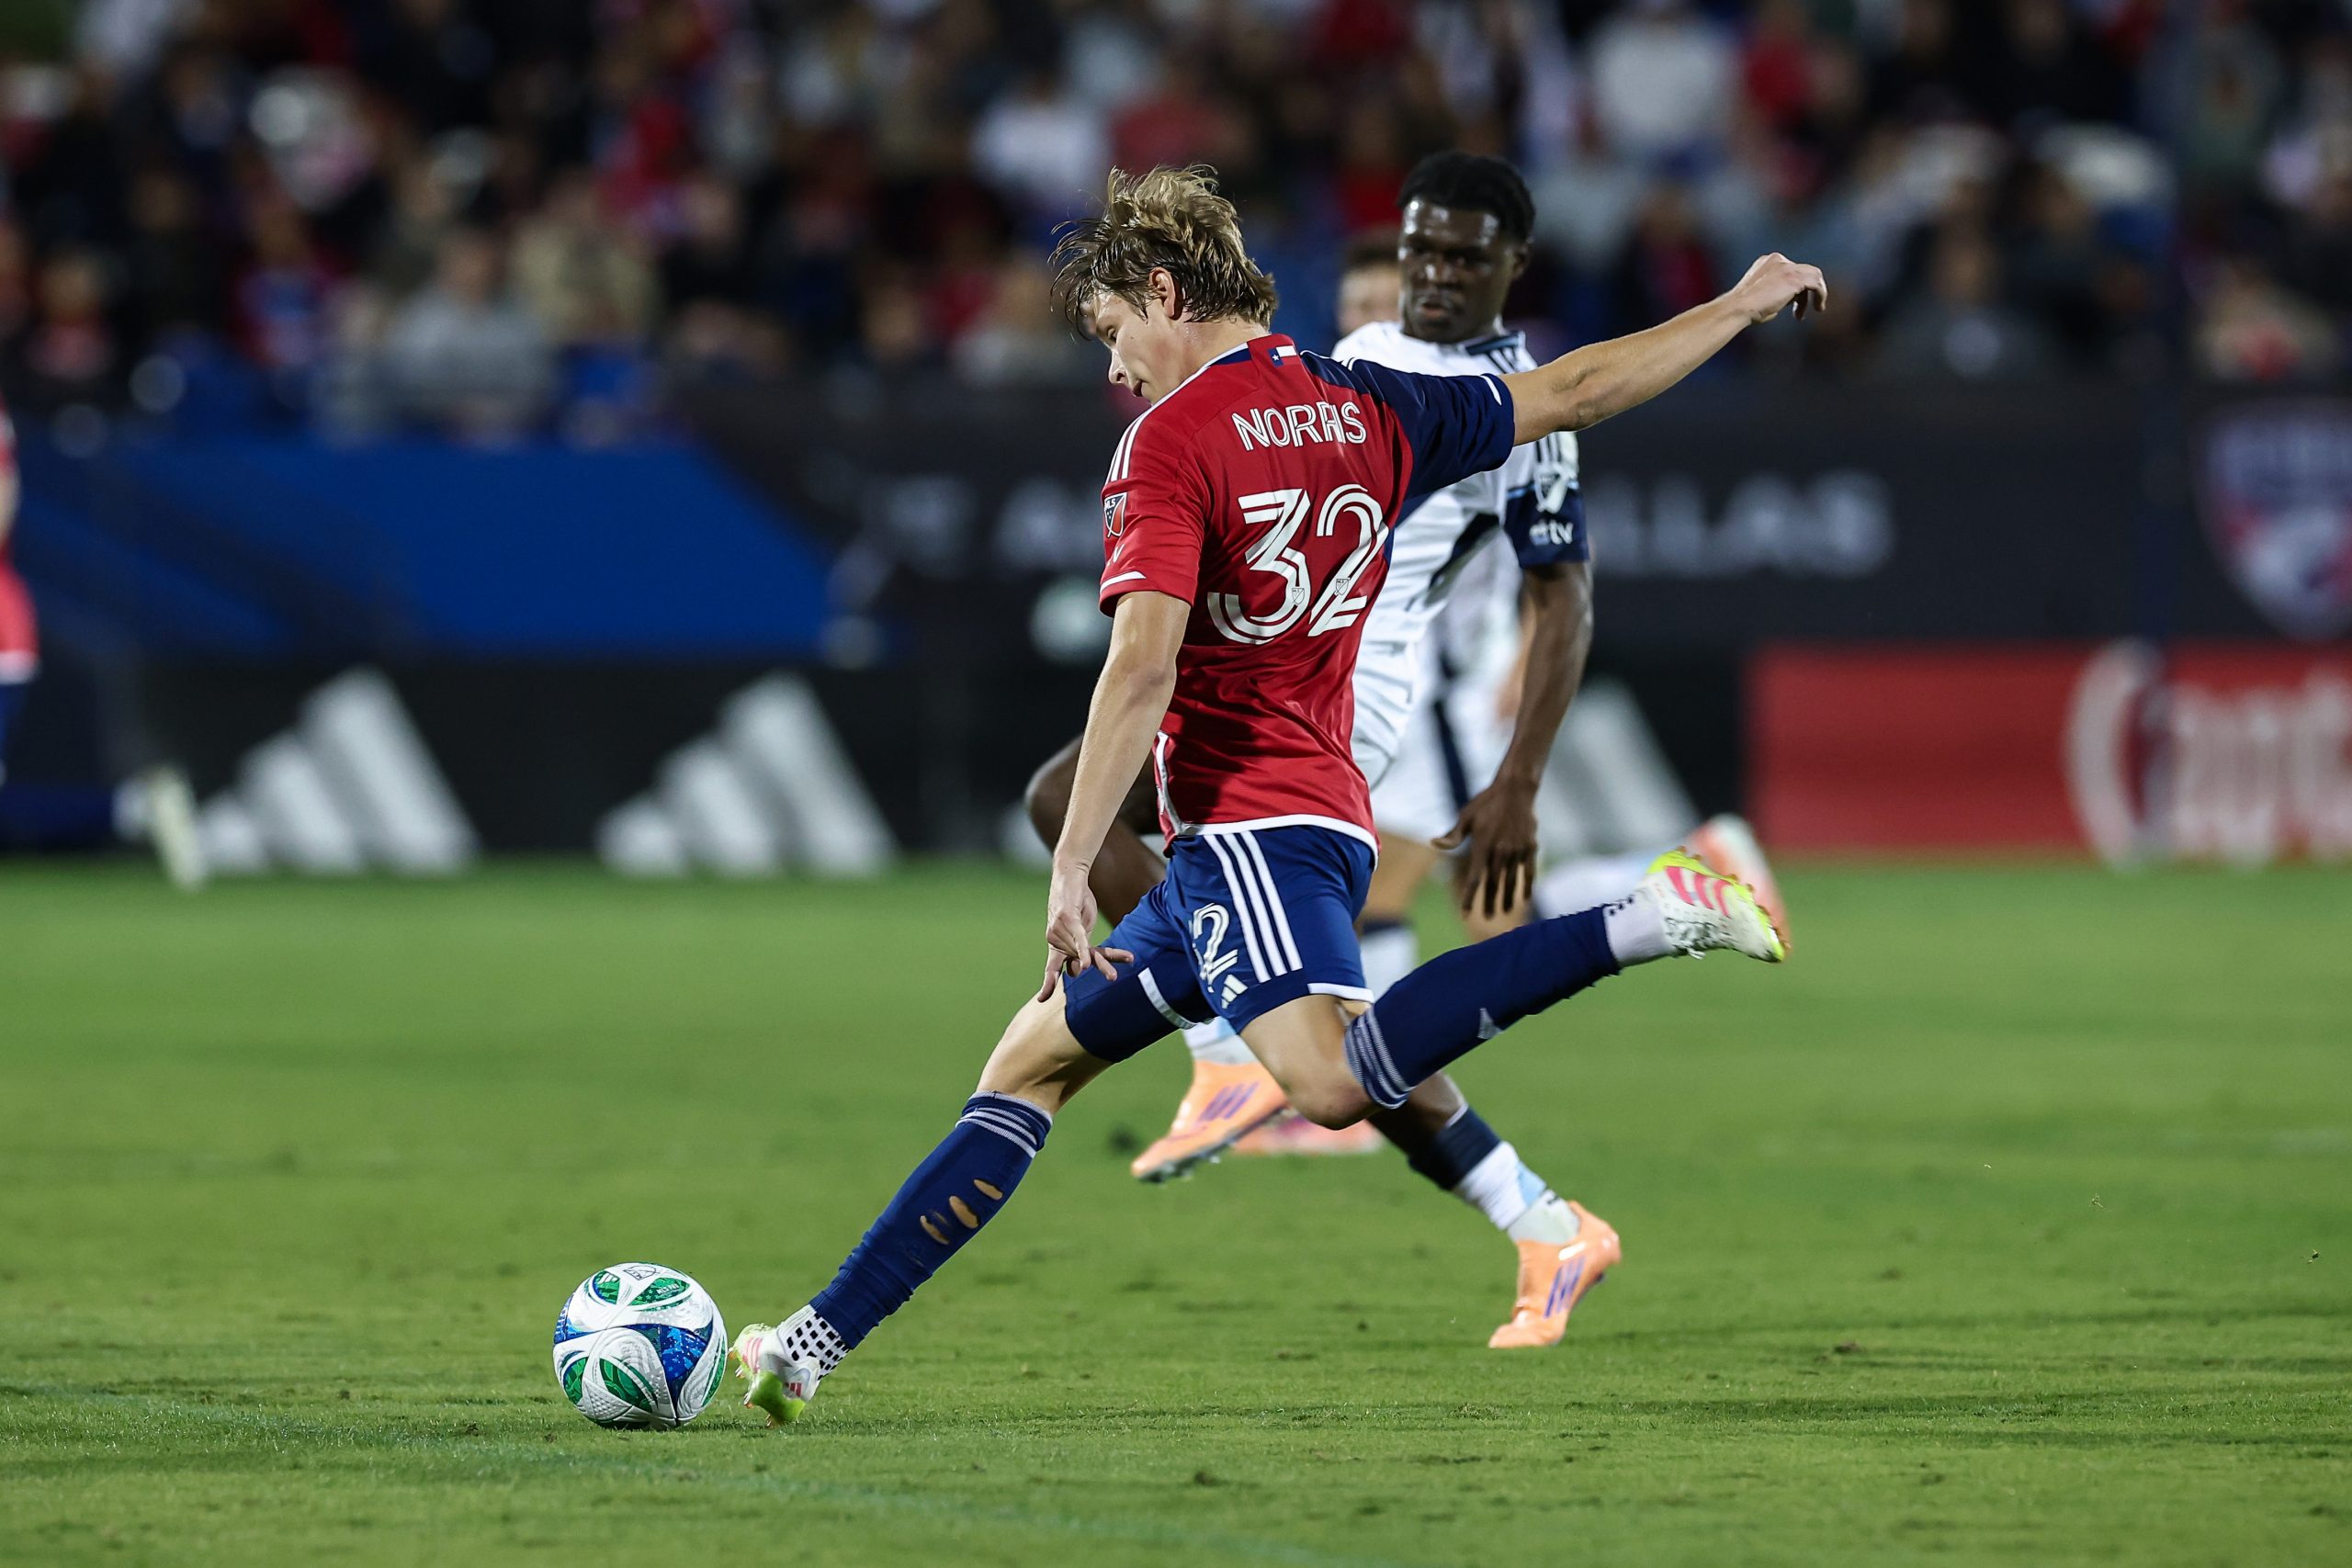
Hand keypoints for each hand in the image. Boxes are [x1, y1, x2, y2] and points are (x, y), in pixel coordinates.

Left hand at [1038, 860, 1132, 1000]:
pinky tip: (1087, 964)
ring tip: (1113, 978)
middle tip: (1099, 986)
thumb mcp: (1078, 927)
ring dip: (1102, 964)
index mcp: (1057, 943)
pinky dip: (1083, 952)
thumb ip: (1078, 948)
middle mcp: (1056, 938)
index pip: (1053, 966)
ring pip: (1083, 952)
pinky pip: (1079, 939)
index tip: (1042, 1000)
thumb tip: (1078, 970)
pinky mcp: (1068, 918)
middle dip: (1094, 971)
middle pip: (1078, 961)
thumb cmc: (1075, 901)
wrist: (1069, 874)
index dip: (1048, 983)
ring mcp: (1060, 929)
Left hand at [1434, 776, 1540, 920]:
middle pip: (1493, 884)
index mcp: (1482, 846)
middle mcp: (1500, 851)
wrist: (1515, 789)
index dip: (1469, 898)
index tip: (1465, 914)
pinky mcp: (1530, 848)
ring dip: (1507, 898)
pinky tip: (1524, 899)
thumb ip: (1453, 836)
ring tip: (1503, 911)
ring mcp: (1517, 850)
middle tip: (1486, 918)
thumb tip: (1433, 844)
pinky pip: (1529, 872)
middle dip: (1488, 902)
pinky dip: (1527, 886)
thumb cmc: (1486, 802)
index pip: (1475, 879)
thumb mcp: (1466, 816)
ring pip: (1511, 881)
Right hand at [1726, 253, 1827, 324]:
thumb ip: (1776, 292)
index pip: (1791, 269)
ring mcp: (1787, 267)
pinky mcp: (1795, 277)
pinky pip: (1817, 283)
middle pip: (1803, 272)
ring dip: (1816, 293)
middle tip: (1800, 311)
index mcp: (1768, 261)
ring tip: (1817, 308)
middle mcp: (1778, 260)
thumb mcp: (1761, 295)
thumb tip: (1790, 300)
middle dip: (1804, 292)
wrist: (1738, 308)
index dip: (1795, 288)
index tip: (1793, 304)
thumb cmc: (1745, 309)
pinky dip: (1821, 294)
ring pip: (1813, 275)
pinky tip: (1818, 307)